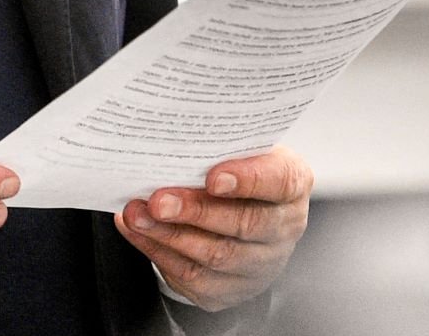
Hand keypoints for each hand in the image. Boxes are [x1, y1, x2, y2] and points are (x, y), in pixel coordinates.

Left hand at [114, 147, 312, 311]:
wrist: (243, 214)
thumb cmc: (237, 171)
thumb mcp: (238, 149)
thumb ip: (217, 145)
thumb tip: (171, 140)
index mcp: (291, 186)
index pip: (280, 182)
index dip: (249, 180)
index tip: (213, 177)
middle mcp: (282, 228)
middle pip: (244, 224)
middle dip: (196, 212)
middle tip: (159, 201)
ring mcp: (259, 264)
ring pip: (216, 255)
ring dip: (170, 234)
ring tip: (137, 214)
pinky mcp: (229, 288)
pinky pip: (193, 276)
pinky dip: (158, 251)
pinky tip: (137, 231)